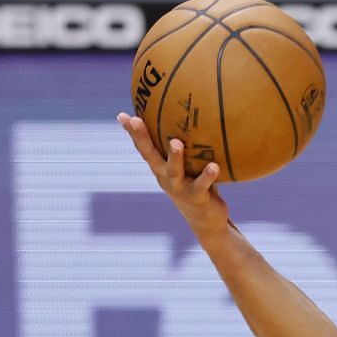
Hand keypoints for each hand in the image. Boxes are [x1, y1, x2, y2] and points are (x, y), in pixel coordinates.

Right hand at [117, 112, 227, 237]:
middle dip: (141, 137)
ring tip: (175, 143)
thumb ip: (186, 149)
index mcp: (161, 168)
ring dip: (175, 157)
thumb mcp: (188, 167)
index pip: (144, 147)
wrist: (205, 220)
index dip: (133, 132)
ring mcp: (180, 188)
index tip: (122, 115)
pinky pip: (202, 185)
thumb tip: (194, 122)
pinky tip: (214, 165)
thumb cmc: (197, 185)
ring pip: (174, 171)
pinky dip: (208, 175)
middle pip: (150, 155)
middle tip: (135, 120)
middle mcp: (166, 176)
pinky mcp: (197, 197)